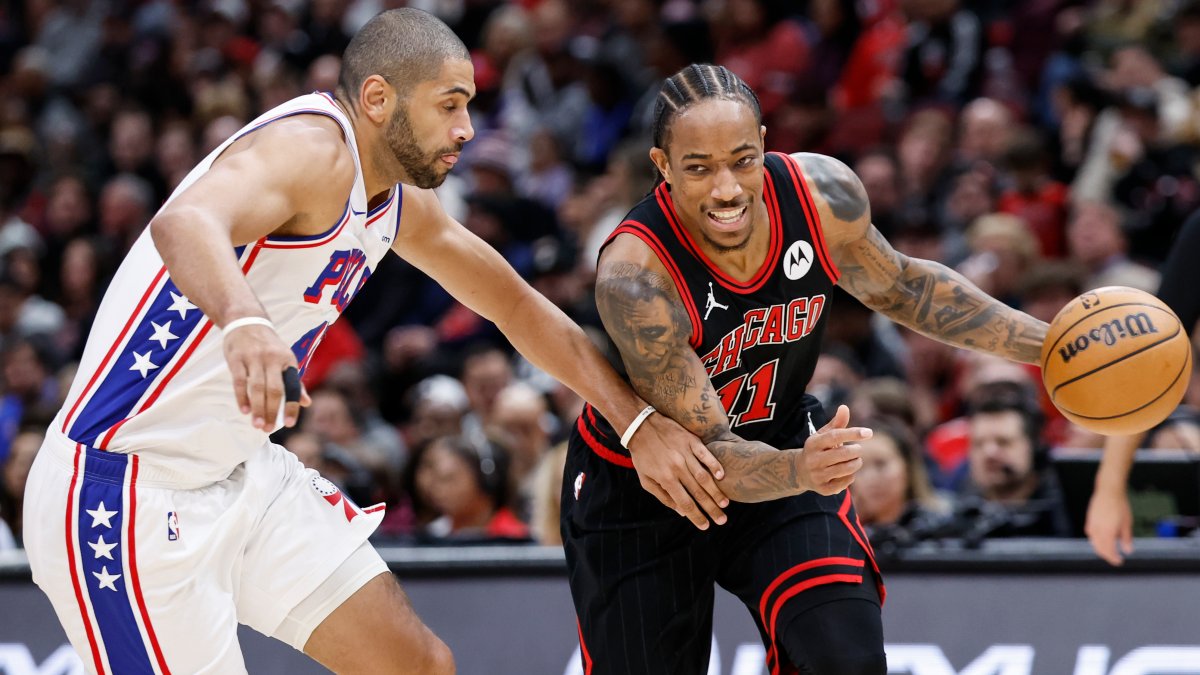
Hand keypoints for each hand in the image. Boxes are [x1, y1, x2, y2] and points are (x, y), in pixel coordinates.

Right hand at [223, 322, 311, 428]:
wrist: (247, 321)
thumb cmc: (269, 347)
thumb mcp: (286, 359)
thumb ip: (295, 382)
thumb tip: (307, 403)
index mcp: (288, 360)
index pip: (293, 387)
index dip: (292, 406)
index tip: (289, 424)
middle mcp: (273, 359)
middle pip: (274, 390)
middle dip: (271, 411)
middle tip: (267, 429)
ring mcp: (254, 358)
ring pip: (257, 387)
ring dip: (257, 408)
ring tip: (257, 425)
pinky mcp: (237, 358)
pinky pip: (239, 381)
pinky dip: (241, 397)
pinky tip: (244, 410)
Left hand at [626, 412, 729, 529]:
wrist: (640, 426)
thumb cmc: (643, 455)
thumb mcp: (645, 480)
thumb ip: (663, 496)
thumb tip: (681, 512)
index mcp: (666, 478)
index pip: (684, 503)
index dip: (696, 516)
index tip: (706, 526)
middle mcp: (677, 468)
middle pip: (698, 493)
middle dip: (711, 509)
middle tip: (722, 520)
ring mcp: (685, 453)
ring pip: (704, 476)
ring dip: (716, 492)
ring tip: (725, 504)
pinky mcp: (691, 441)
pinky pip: (706, 455)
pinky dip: (714, 465)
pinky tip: (721, 476)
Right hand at [797, 405, 870, 495]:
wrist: (799, 471)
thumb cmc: (818, 449)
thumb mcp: (823, 435)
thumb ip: (836, 423)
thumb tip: (844, 407)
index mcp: (813, 443)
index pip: (835, 436)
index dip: (853, 433)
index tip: (868, 432)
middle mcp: (813, 459)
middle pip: (843, 454)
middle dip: (856, 450)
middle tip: (858, 449)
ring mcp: (817, 475)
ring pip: (846, 469)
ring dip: (856, 463)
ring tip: (856, 460)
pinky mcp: (823, 489)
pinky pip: (845, 482)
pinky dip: (851, 476)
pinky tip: (848, 472)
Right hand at [1085, 483, 1133, 565]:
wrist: (1109, 491)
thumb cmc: (1120, 506)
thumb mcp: (1127, 523)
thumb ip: (1126, 538)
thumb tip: (1128, 551)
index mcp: (1108, 532)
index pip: (1109, 551)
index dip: (1113, 558)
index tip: (1119, 562)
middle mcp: (1098, 530)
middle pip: (1100, 549)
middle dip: (1107, 555)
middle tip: (1115, 558)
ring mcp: (1092, 524)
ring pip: (1094, 542)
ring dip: (1101, 548)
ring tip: (1109, 550)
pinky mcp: (1089, 520)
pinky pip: (1091, 534)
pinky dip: (1095, 540)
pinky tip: (1101, 539)